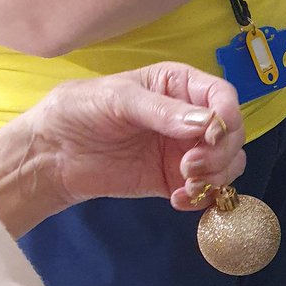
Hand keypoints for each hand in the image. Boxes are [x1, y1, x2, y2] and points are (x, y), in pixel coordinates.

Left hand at [33, 63, 245, 212]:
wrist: (52, 154)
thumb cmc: (80, 111)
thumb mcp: (117, 99)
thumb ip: (162, 111)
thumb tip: (207, 123)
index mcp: (179, 85)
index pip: (223, 97)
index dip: (226, 117)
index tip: (211, 137)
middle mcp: (190, 117)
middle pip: (232, 134)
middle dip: (220, 153)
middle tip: (190, 168)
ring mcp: (185, 150)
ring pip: (228, 163)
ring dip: (216, 178)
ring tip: (185, 186)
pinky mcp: (176, 180)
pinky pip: (208, 191)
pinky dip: (203, 199)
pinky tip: (178, 200)